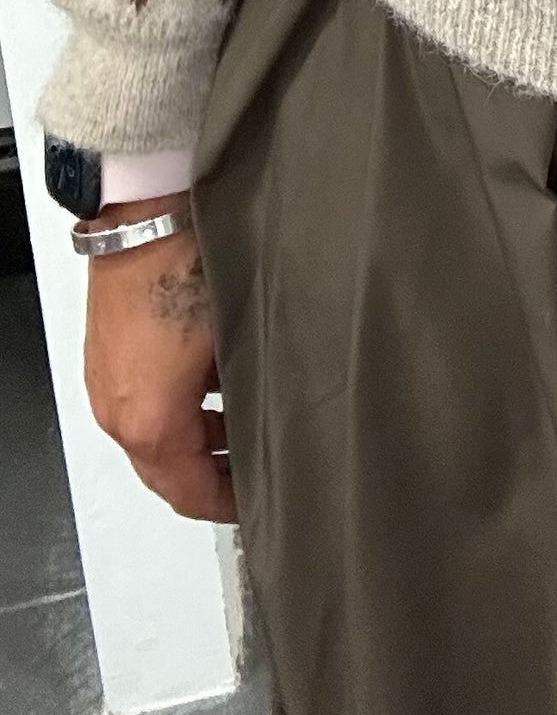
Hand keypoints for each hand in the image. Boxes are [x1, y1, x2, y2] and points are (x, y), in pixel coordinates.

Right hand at [82, 202, 236, 523]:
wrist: (147, 210)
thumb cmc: (188, 266)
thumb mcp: (238, 342)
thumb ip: (256, 393)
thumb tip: (289, 413)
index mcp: (149, 421)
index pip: (188, 492)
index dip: (227, 504)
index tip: (257, 503)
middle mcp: (118, 407)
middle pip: (168, 468)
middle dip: (213, 474)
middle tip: (255, 473)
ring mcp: (109, 378)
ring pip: (157, 431)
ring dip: (199, 436)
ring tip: (245, 428)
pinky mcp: (111, 350)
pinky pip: (146, 396)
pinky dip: (181, 403)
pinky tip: (219, 381)